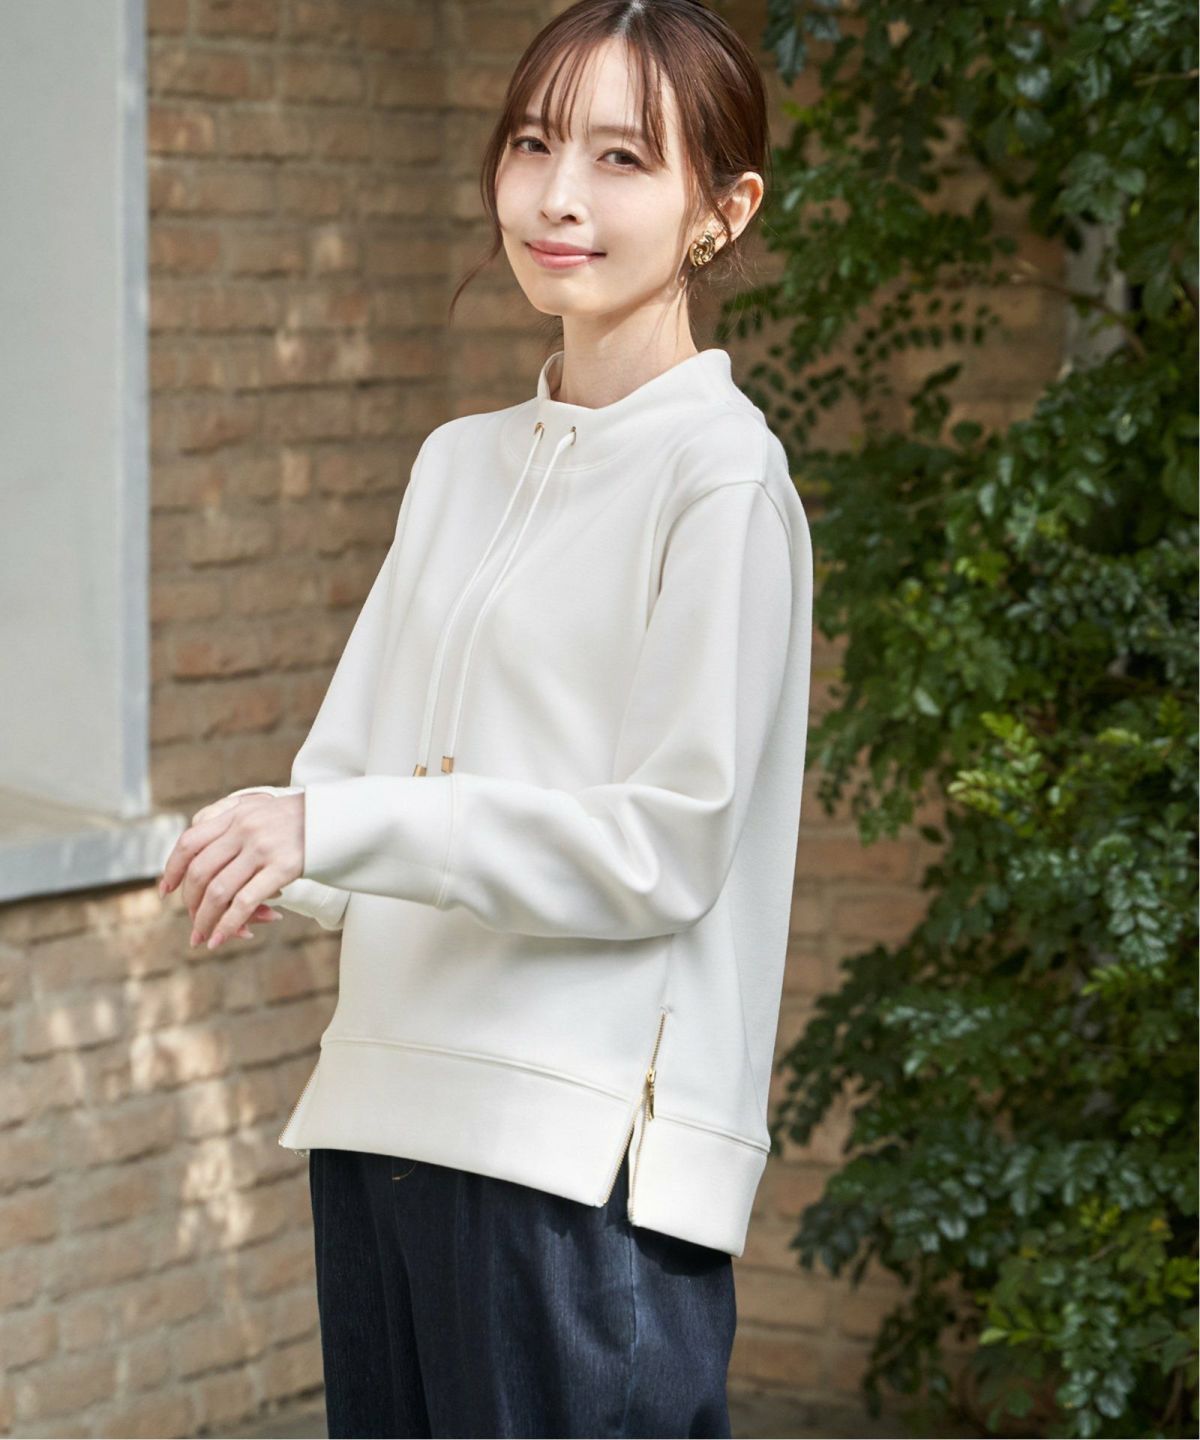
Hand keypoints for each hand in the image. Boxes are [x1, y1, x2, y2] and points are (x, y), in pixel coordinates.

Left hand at [159, 792, 304, 949]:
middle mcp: (244, 828)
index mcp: (234, 814)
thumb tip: (195, 848)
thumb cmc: (298, 817)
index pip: (189, 842)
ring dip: (205, 920)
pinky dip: (229, 924)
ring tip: (202, 938)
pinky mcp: (283, 867)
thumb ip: (227, 819)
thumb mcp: (258, 806)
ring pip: (218, 890)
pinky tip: (223, 938)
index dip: (173, 869)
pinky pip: (245, 901)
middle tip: (193, 924)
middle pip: (200, 871)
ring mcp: (263, 847)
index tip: (167, 891)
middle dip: (191, 904)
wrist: (338, 816)